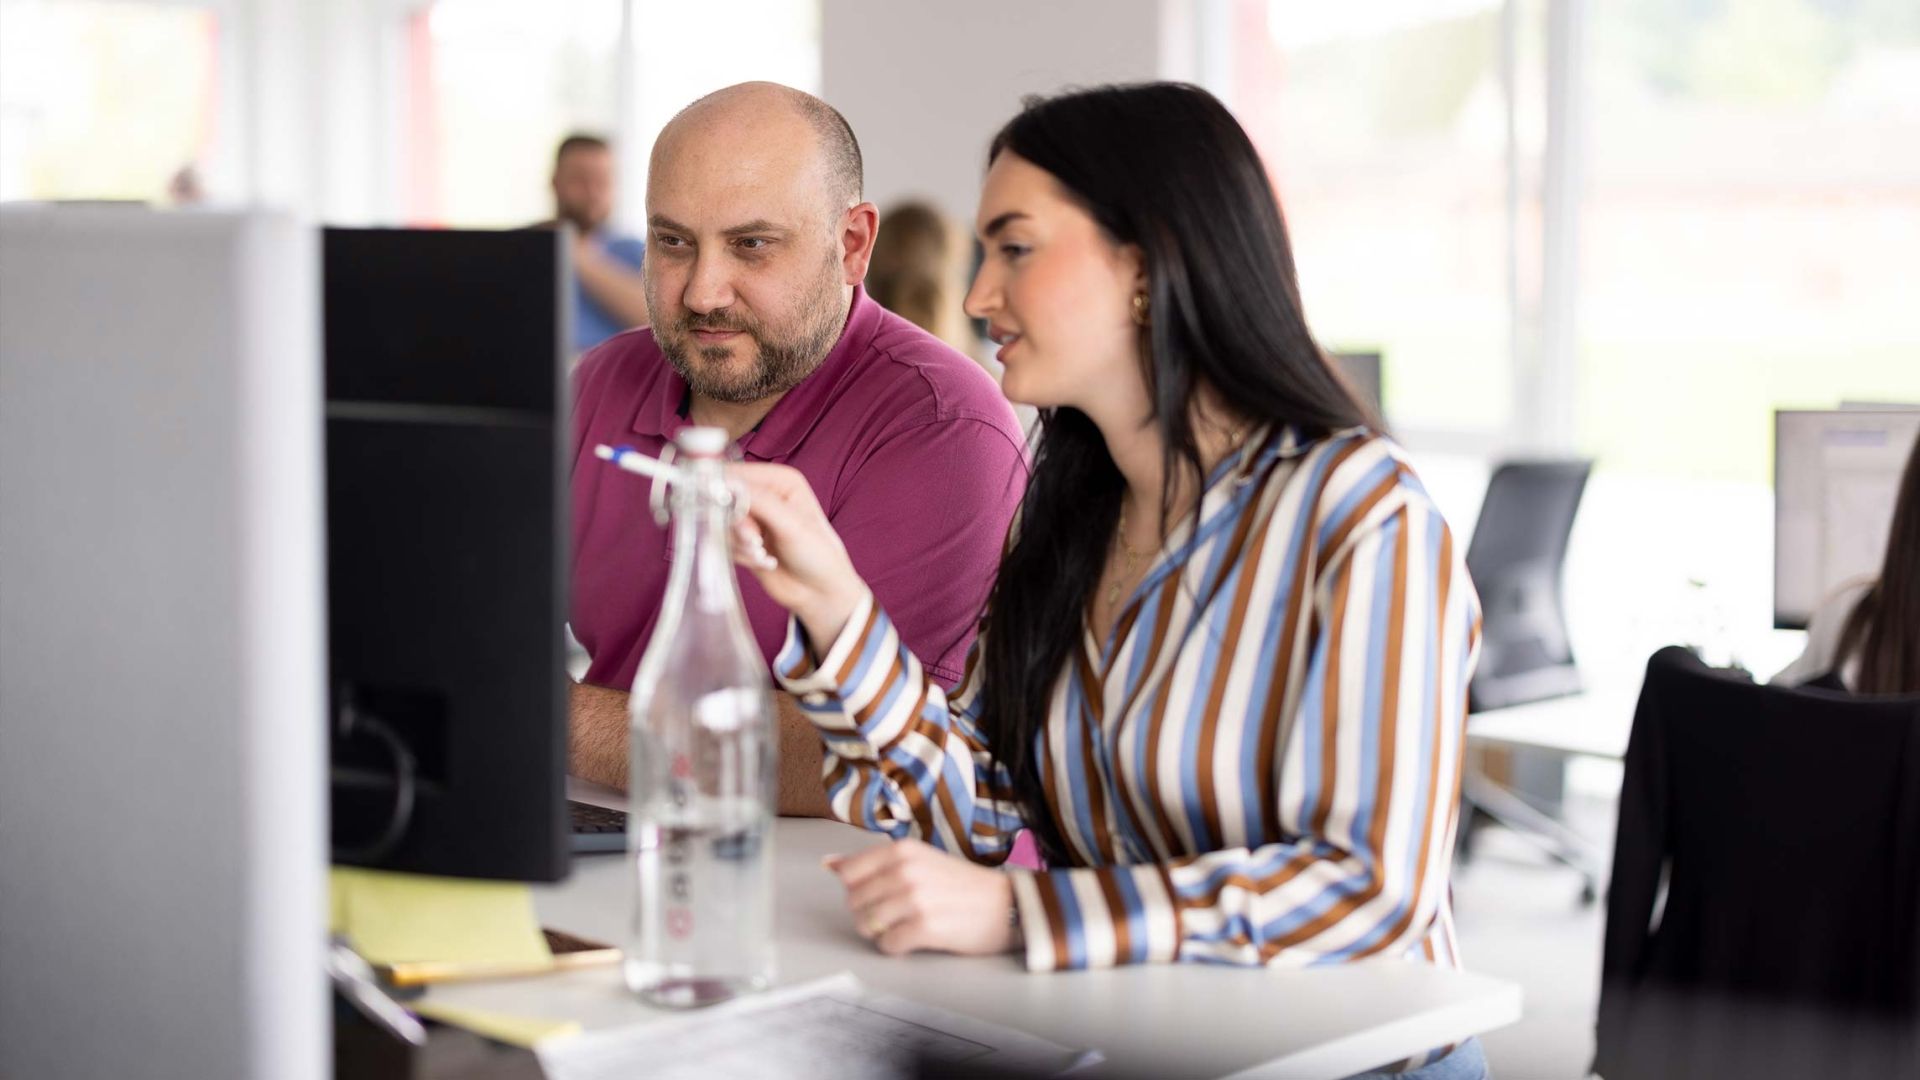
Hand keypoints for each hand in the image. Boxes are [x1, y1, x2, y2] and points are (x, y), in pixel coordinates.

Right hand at [729, 463, 865, 645]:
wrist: (819, 592)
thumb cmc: (817, 554)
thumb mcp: (791, 525)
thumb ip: (759, 502)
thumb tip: (727, 484)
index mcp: (779, 480)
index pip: (736, 473)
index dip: (722, 490)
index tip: (721, 510)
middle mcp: (764, 494)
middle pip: (723, 499)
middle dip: (736, 525)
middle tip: (755, 542)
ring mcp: (752, 518)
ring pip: (720, 523)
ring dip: (740, 544)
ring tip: (764, 555)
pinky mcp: (743, 539)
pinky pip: (723, 542)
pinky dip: (740, 555)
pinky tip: (763, 562)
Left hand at [825, 839, 1018, 956]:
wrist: (1007, 906)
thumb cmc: (963, 885)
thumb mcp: (920, 861)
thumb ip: (875, 863)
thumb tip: (830, 864)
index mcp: (902, 850)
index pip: (849, 872)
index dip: (859, 889)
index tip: (879, 893)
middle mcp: (906, 870)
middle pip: (854, 902)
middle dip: (869, 913)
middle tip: (898, 913)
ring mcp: (915, 898)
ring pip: (866, 924)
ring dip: (881, 931)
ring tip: (906, 925)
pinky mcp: (925, 927)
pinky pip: (887, 944)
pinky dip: (896, 946)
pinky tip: (915, 938)